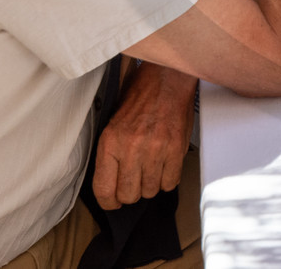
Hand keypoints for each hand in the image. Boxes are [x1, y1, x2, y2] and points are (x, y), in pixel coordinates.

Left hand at [92, 61, 194, 209]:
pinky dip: (168, 178)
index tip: (114, 201)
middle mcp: (131, 147)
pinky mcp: (176, 149)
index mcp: (110, 141)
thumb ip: (111, 155)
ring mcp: (155, 149)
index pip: (104, 189)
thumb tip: (112, 185)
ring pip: (150, 190)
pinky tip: (164, 165)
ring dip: (151, 184)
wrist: (167, 78)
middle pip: (129, 194)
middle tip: (134, 181)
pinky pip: (170, 182)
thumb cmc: (140, 98)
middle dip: (131, 192)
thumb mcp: (114, 124)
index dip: (109, 202)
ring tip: (151, 167)